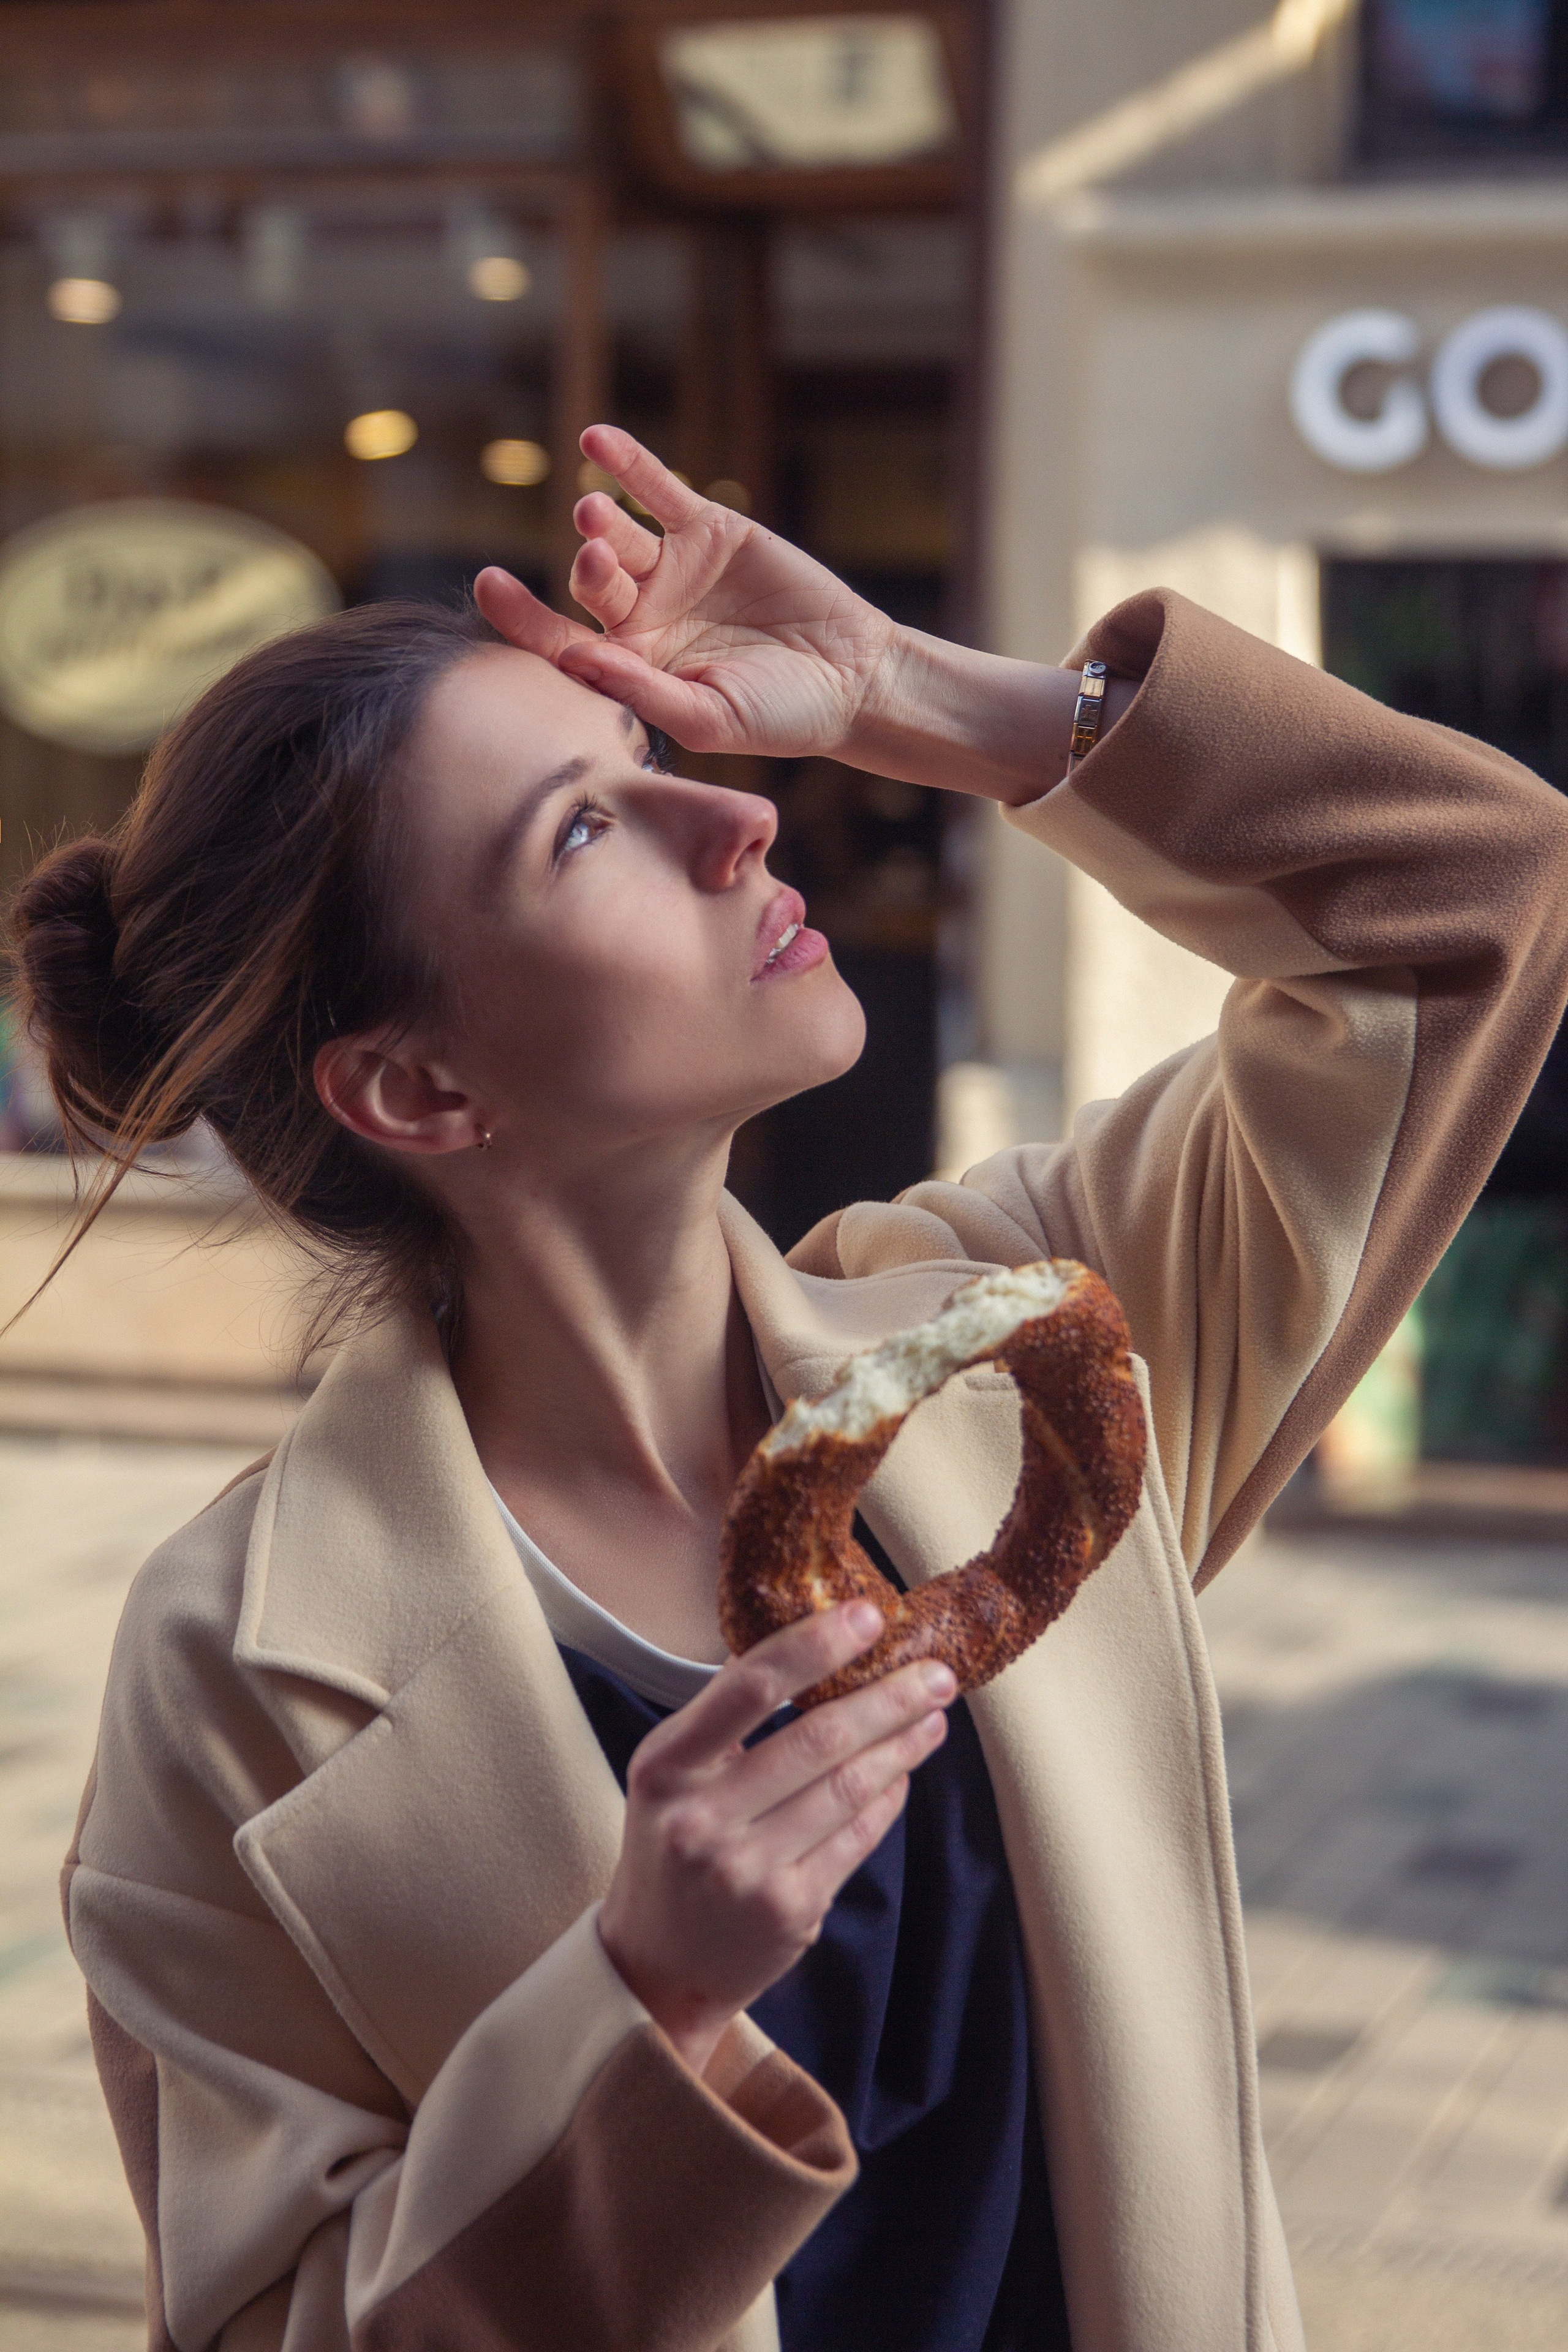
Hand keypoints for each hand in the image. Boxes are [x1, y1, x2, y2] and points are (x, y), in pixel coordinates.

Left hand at [474, 425, 897, 761]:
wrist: (850, 677)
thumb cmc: (778, 715)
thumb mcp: (709, 719)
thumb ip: (644, 692)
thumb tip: (578, 660)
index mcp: (632, 668)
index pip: (561, 642)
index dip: (522, 617)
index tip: (486, 584)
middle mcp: (642, 616)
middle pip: (591, 585)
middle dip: (589, 571)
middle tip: (598, 565)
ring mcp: (672, 568)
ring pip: (619, 535)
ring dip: (601, 523)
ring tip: (594, 516)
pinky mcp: (709, 529)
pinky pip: (658, 488)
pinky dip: (628, 463)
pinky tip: (596, 439)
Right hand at [597, 1599, 953, 2077]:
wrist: (655, 1966)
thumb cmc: (670, 1848)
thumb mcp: (669, 1775)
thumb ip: (723, 1718)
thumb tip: (807, 1642)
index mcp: (666, 1766)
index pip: (748, 1687)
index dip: (815, 1645)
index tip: (869, 1616)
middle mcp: (701, 1818)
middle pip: (817, 1739)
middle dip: (888, 1699)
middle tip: (936, 1672)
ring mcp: (748, 1870)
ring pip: (847, 1788)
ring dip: (901, 1746)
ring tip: (932, 1716)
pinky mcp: (790, 1910)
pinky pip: (857, 1839)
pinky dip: (887, 1798)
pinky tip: (904, 1773)